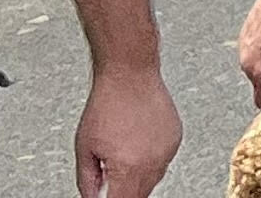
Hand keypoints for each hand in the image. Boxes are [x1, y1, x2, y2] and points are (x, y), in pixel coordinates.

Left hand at [75, 61, 182, 197]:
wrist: (130, 75)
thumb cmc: (107, 104)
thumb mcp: (85, 149)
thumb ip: (88, 181)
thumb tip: (92, 197)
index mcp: (128, 167)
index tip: (108, 196)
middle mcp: (153, 161)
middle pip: (140, 195)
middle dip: (124, 193)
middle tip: (112, 181)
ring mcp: (167, 150)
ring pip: (154, 180)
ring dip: (139, 179)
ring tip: (124, 159)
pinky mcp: (175, 138)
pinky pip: (164, 161)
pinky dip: (151, 162)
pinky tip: (137, 147)